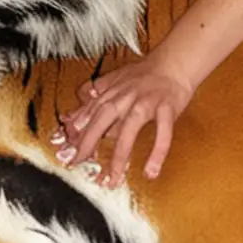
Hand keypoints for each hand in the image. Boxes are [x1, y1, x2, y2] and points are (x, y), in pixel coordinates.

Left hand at [54, 53, 193, 185]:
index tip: (67, 154)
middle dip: (89, 142)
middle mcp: (126, 97)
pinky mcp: (167, 108)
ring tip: (113, 178)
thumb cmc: (145, 75)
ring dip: (120, 156)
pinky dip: (157, 152)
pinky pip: (163, 132)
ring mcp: (147, 102)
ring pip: (130, 130)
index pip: (90, 115)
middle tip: (79, 164)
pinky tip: (151, 170)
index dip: (77, 135)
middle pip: (103, 120)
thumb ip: (93, 100)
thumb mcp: (114, 82)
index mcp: (112, 92)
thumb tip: (71, 119)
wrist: (175, 63)